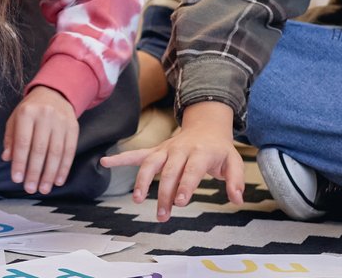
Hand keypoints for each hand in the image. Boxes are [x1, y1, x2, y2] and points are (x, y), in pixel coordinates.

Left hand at [2, 86, 79, 194]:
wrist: (54, 93)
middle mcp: (45, 116)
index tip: (16, 179)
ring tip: (44, 188)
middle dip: (35, 171)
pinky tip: (58, 180)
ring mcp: (61, 121)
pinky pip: (70, 151)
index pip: (23, 142)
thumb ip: (10, 138)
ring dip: (50, 173)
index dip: (20, 162)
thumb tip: (7, 158)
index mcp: (27, 113)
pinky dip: (64, 168)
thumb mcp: (15, 119)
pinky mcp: (74, 127)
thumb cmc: (31, 110)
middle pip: (40, 149)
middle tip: (30, 188)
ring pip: (56, 152)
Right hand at [99, 101, 245, 220]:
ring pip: (150, 164)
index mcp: (201, 153)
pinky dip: (120, 158)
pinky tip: (105, 162)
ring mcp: (166, 150)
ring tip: (138, 200)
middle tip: (163, 215)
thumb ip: (236, 180)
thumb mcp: (234, 161)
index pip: (191, 171)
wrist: (206, 126)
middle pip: (169, 173)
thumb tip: (237, 199)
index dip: (185, 186)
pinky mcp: (156, 151)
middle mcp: (180, 150)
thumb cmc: (219, 148)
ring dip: (142, 182)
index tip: (179, 202)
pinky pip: (136, 154)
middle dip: (164, 194)